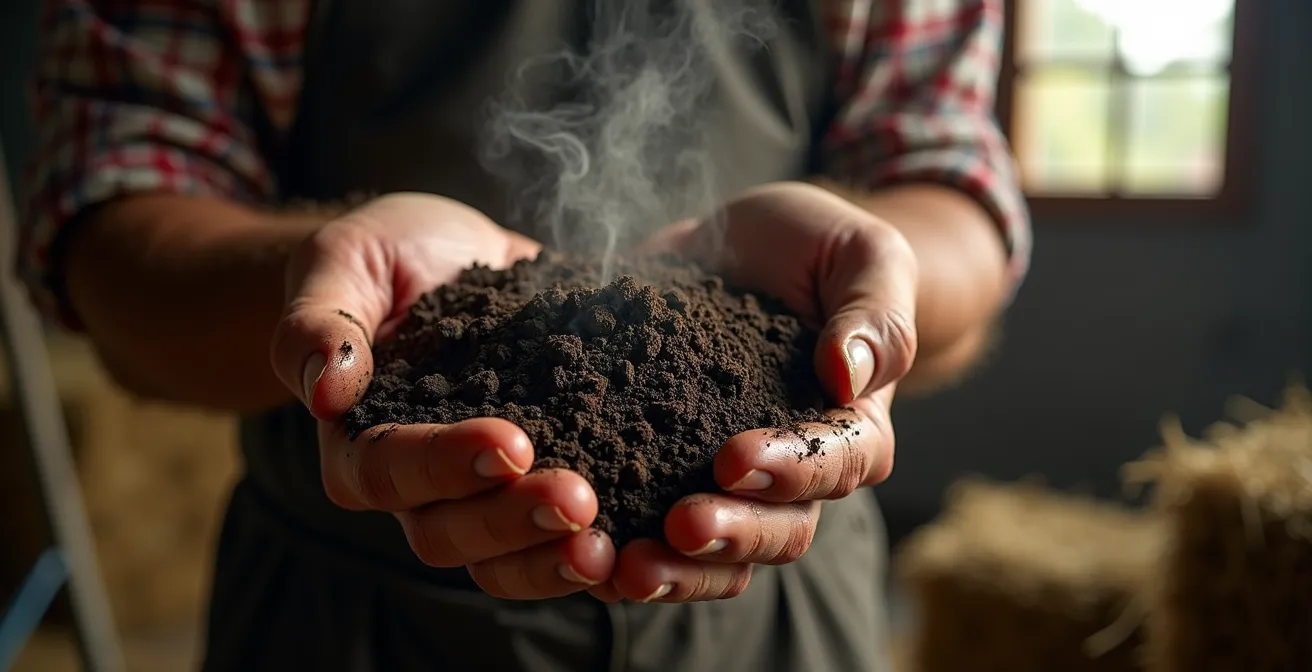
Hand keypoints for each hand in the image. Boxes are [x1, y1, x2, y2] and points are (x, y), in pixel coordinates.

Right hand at [268, 193, 614, 597]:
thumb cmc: (383, 257)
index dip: (445, 466)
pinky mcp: (535, 484)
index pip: (387, 472)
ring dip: (554, 556)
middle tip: (578, 499)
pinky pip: (557, 540)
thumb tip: (324, 389)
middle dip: (513, 521)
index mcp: (358, 439)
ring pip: (503, 557)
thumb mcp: (342, 260)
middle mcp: (416, 485)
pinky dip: (598, 548)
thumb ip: (319, 320)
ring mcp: (478, 495)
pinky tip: (642, 540)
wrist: (447, 256)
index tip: (509, 442)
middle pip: (448, 533)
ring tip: (611, 546)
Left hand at [589, 181, 918, 602]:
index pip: (839, 462)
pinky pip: (649, 532)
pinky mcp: (664, 471)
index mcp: (851, 424)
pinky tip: (578, 552)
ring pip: (718, 554)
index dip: (793, 469)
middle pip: (781, 530)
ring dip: (676, 568)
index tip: (734, 459)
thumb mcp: (864, 255)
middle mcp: (795, 471)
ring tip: (624, 566)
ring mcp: (727, 482)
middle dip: (731, 534)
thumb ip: (874, 313)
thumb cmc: (820, 248)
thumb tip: (848, 373)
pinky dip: (618, 548)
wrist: (747, 247)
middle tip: (679, 526)